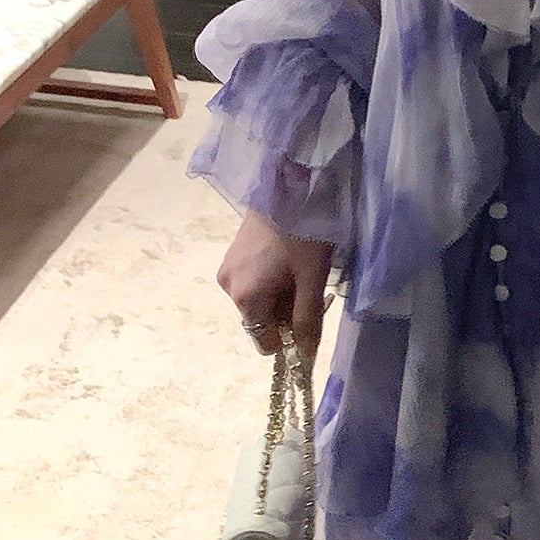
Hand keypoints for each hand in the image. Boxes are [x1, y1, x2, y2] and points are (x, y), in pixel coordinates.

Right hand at [217, 209, 332, 363]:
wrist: (288, 183)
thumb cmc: (303, 233)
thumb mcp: (311, 281)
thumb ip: (307, 321)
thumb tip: (304, 356)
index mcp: (244, 297)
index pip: (264, 341)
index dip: (289, 338)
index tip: (310, 316)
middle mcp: (228, 287)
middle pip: (261, 320)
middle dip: (287, 312)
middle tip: (311, 287)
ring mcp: (228, 268)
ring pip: (259, 300)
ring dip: (282, 295)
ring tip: (301, 270)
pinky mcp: (233, 254)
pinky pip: (254, 282)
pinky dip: (273, 281)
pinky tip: (289, 260)